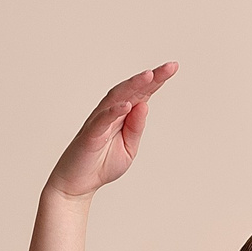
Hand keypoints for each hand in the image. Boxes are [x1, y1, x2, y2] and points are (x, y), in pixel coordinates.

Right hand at [45, 62, 177, 199]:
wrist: (78, 184)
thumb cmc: (101, 164)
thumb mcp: (129, 148)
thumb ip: (136, 128)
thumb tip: (144, 105)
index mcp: (124, 115)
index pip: (142, 93)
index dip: (157, 80)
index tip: (173, 67)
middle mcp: (111, 113)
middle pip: (131, 89)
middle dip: (151, 77)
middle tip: (169, 66)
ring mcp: (100, 122)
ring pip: (116, 98)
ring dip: (132, 86)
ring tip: (149, 75)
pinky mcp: (90, 134)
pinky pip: (101, 120)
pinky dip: (113, 111)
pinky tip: (126, 104)